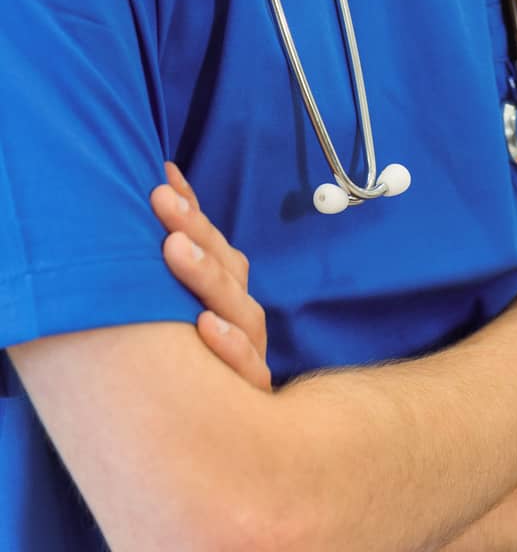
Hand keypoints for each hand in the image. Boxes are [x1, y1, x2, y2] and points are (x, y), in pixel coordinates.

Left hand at [150, 162, 270, 390]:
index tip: (161, 180)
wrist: (224, 443)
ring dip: (207, 276)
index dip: (190, 210)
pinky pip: (245, 367)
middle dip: (194, 230)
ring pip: (238, 308)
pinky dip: (228, 345)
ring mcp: (250, 353)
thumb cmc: (195, 365)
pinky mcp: (250, 394)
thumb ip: (179, 246)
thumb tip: (160, 178)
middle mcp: (241, 317)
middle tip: (162, 203)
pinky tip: (205, 326)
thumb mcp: (185, 305)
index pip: (213, 243)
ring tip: (176, 249)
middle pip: (227, 267)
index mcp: (226, 292)